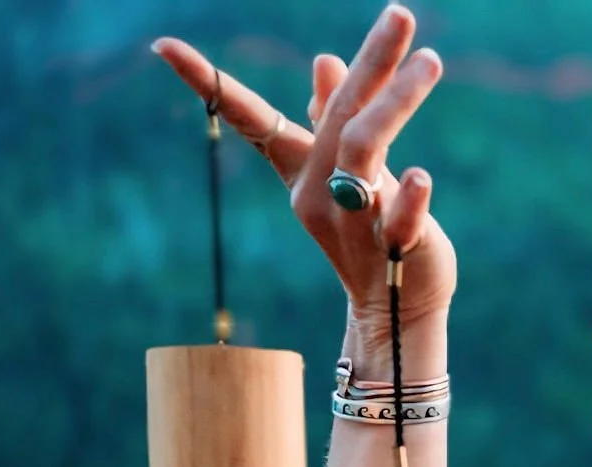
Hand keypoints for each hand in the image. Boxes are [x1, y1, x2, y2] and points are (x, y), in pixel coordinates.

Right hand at [151, 4, 455, 366]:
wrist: (395, 311)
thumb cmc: (370, 236)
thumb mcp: (347, 175)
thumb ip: (335, 119)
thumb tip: (324, 60)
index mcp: (303, 170)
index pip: (253, 119)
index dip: (210, 83)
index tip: (161, 45)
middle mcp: (320, 192)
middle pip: (339, 115)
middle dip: (370, 61)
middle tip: (400, 12)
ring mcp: (356, 221)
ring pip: (364, 151)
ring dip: (396, 104)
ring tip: (430, 62)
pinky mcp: (395, 250)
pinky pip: (399, 221)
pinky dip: (411, 200)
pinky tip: (422, 177)